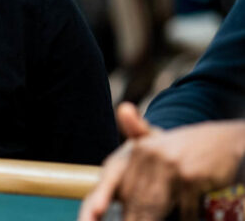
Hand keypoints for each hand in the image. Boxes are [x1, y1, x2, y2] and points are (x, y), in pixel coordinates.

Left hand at [79, 104, 244, 220]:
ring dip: (151, 218)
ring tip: (152, 220)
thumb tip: (123, 110)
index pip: (114, 177)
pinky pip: (182, 210)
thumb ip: (136, 134)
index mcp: (140, 149)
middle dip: (133, 217)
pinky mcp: (190, 178)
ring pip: (153, 206)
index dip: (99, 197)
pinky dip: (184, 218)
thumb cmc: (187, 147)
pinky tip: (187, 217)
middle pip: (135, 199)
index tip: (91, 215)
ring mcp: (171, 165)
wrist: (228, 140)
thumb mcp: (160, 139)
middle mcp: (151, 155)